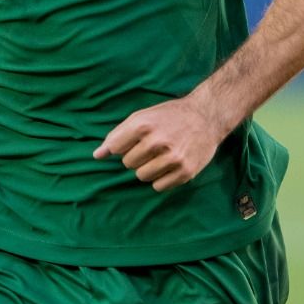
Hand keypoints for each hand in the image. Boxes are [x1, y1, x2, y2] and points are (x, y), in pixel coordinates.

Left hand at [93, 96, 227, 191]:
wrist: (206, 116)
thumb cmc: (169, 116)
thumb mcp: (141, 117)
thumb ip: (117, 135)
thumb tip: (97, 156)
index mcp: (143, 125)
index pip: (115, 148)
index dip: (121, 147)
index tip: (133, 141)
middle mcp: (157, 142)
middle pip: (128, 164)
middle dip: (136, 157)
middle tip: (152, 147)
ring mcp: (172, 158)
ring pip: (142, 177)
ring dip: (147, 169)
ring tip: (160, 156)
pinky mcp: (185, 172)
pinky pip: (159, 186)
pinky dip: (161, 179)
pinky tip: (170, 165)